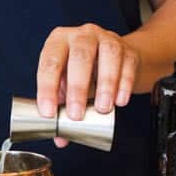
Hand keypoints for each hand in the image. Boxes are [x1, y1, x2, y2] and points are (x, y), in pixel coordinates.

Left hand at [36, 24, 139, 146]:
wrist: (115, 57)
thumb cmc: (84, 70)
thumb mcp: (67, 85)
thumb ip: (62, 109)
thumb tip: (60, 139)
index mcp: (59, 41)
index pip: (50, 63)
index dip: (47, 88)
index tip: (49, 112)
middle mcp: (82, 35)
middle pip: (80, 57)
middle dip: (77, 88)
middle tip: (76, 114)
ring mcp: (107, 39)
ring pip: (107, 55)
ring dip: (105, 84)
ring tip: (102, 108)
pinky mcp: (128, 49)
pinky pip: (127, 63)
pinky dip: (124, 83)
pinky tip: (120, 100)